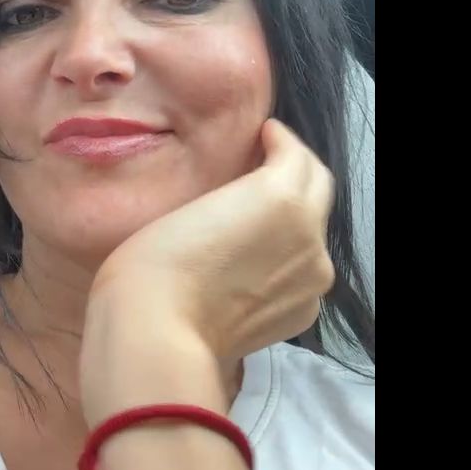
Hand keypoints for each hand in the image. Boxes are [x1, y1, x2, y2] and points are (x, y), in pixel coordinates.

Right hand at [80, 120, 335, 423]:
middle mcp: (310, 232)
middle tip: (262, 167)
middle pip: (317, 187)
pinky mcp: (303, 313)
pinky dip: (285, 261)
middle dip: (294, 171)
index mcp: (280, 195)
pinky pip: (302, 274)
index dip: (279, 141)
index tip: (262, 136)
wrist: (156, 333)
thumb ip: (231, 191)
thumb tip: (244, 190)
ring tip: (253, 222)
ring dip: (291, 219)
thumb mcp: (189, 204)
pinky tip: (251, 267)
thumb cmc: (153, 261)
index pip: (296, 153)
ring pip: (312, 234)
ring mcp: (312, 277)